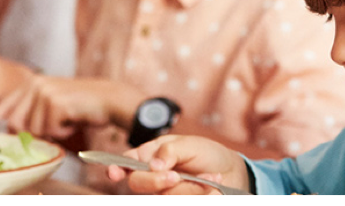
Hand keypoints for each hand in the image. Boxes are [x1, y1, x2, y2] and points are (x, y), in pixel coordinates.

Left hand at [0, 76, 145, 140]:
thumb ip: (31, 113)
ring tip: (68, 121)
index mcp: (32, 83)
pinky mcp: (56, 102)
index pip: (7, 106)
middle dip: (34, 134)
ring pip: (35, 130)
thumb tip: (9, 130)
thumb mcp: (51, 105)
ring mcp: (45, 92)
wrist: (110, 100)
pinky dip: (64, 133)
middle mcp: (35, 84)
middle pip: (17, 123)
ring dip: (52, 133)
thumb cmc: (81, 107)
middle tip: (54, 130)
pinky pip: (51, 131)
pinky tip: (74, 120)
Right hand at [107, 135, 249, 195]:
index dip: (116, 167)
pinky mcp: (178, 200)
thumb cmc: (206, 153)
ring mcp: (165, 192)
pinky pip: (181, 199)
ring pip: (164, 195)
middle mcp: (153, 176)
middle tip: (174, 176)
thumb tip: (153, 165)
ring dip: (189, 186)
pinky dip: (199, 192)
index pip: (127, 162)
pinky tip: (212, 183)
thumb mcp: (190, 144)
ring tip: (209, 176)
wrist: (230, 172)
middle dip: (154, 181)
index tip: (114, 172)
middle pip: (138, 183)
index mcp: (150, 155)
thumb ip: (170, 150)